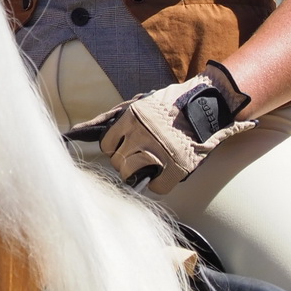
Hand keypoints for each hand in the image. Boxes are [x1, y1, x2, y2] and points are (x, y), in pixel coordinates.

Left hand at [65, 65, 252, 193]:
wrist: (211, 105)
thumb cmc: (175, 103)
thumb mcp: (143, 103)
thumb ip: (118, 117)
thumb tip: (79, 131)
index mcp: (132, 116)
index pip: (107, 144)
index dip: (115, 149)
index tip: (124, 149)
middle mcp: (142, 133)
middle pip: (118, 161)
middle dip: (125, 163)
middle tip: (138, 160)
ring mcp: (160, 150)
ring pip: (132, 174)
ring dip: (139, 174)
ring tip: (149, 168)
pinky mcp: (177, 166)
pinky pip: (157, 187)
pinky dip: (159, 185)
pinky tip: (164, 176)